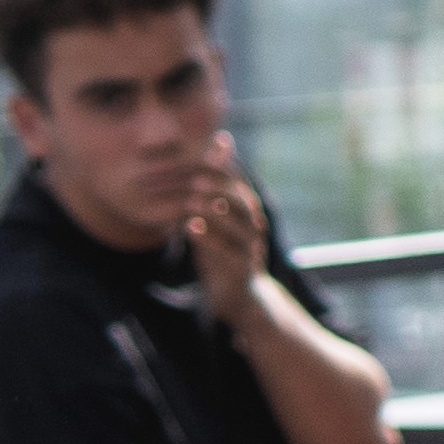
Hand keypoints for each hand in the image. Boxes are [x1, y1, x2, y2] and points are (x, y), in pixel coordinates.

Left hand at [180, 164, 268, 307]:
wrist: (237, 293)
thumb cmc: (223, 249)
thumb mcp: (216, 219)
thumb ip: (212, 187)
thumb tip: (212, 150)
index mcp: (247, 209)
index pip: (236, 183)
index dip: (217, 171)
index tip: (192, 161)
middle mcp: (253, 225)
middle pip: (241, 201)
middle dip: (217, 190)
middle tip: (194, 180)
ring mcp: (250, 247)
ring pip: (237, 226)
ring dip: (214, 213)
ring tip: (190, 202)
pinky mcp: (241, 268)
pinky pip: (227, 252)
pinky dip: (209, 239)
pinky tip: (190, 229)